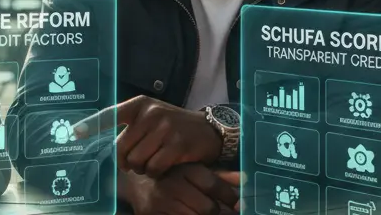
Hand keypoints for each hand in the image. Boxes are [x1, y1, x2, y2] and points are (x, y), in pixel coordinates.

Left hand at [74, 95, 222, 177]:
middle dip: (126, 161)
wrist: (208, 130)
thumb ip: (131, 125)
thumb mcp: (152, 116)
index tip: (75, 132)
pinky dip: (156, 172)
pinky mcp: (177, 144)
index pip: (111, 114)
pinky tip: (165, 166)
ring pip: (136, 161)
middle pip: (121, 148)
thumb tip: (107, 146)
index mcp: (140, 104)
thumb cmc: (174, 126)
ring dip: (142, 168)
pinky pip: (154, 168)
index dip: (92, 125)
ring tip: (154, 160)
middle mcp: (151, 113)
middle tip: (137, 161)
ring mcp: (165, 128)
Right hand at [122, 164, 241, 214]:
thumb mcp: (196, 170)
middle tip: (223, 211)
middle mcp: (172, 185)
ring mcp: (161, 203)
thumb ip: (221, 175)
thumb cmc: (174, 176)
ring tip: (210, 212)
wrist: (136, 182)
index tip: (236, 202)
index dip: (229, 196)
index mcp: (184, 170)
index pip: (213, 185)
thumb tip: (245, 180)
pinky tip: (194, 213)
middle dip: (219, 212)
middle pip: (207, 208)